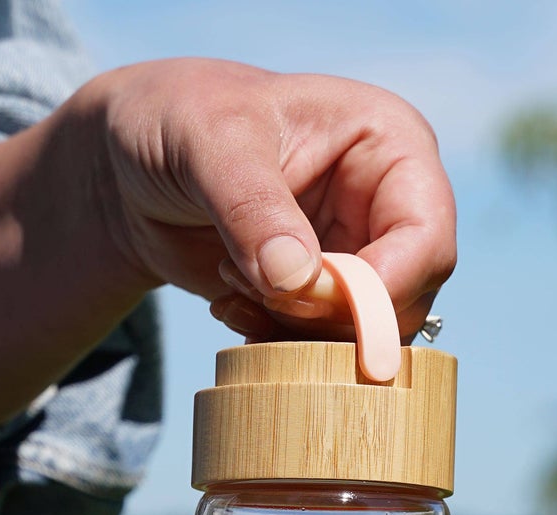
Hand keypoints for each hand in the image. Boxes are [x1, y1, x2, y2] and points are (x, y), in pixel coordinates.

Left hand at [74, 59, 456, 342]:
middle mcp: (389, 206)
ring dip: (296, 332)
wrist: (131, 170)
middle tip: (253, 288)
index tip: (305, 300)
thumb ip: (254, 207)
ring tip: (232, 286)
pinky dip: (276, 344)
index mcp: (391, 145)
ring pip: (366, 336)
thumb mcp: (209, 141)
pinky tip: (229, 306)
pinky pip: (324, 350)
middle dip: (327, 315)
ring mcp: (359, 259)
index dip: (380, 287)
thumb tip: (297, 280)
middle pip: (404, 300)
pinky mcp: (324, 301)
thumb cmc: (176, 122)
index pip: (426, 238)